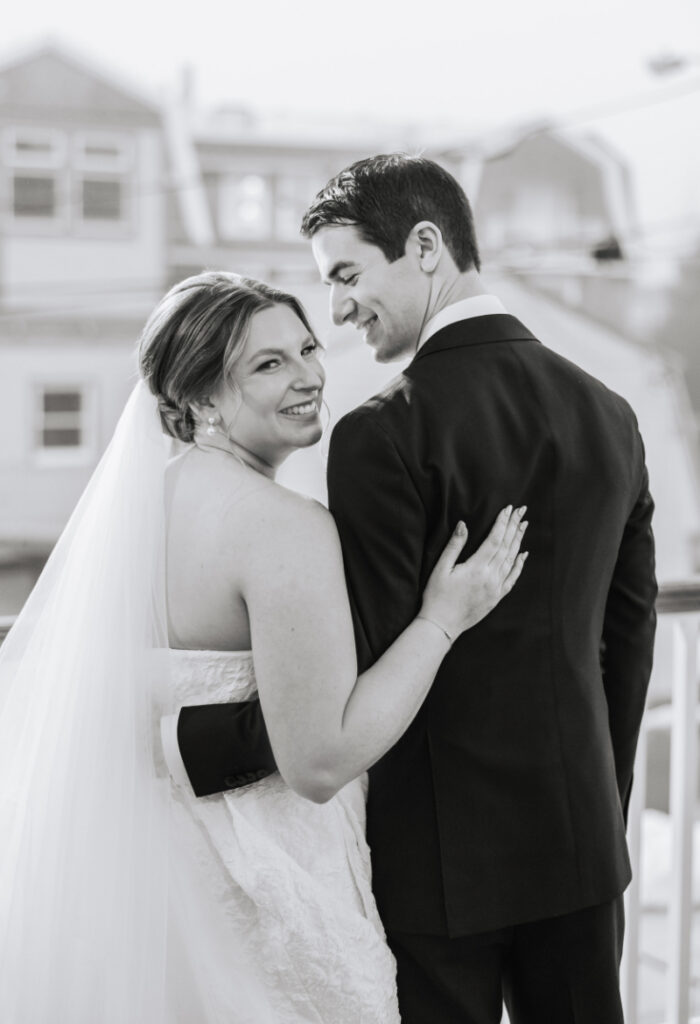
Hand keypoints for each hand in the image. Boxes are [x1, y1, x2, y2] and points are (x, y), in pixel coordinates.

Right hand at [420, 506, 527, 640]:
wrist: (442, 625)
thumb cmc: (437, 596)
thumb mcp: (441, 568)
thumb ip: (454, 546)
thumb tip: (463, 524)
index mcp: (476, 568)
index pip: (494, 539)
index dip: (502, 523)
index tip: (508, 509)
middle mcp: (490, 577)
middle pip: (506, 547)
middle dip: (514, 527)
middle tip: (521, 511)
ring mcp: (496, 588)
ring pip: (512, 560)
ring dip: (518, 541)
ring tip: (523, 525)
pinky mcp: (496, 597)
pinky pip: (512, 578)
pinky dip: (519, 565)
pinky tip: (523, 554)